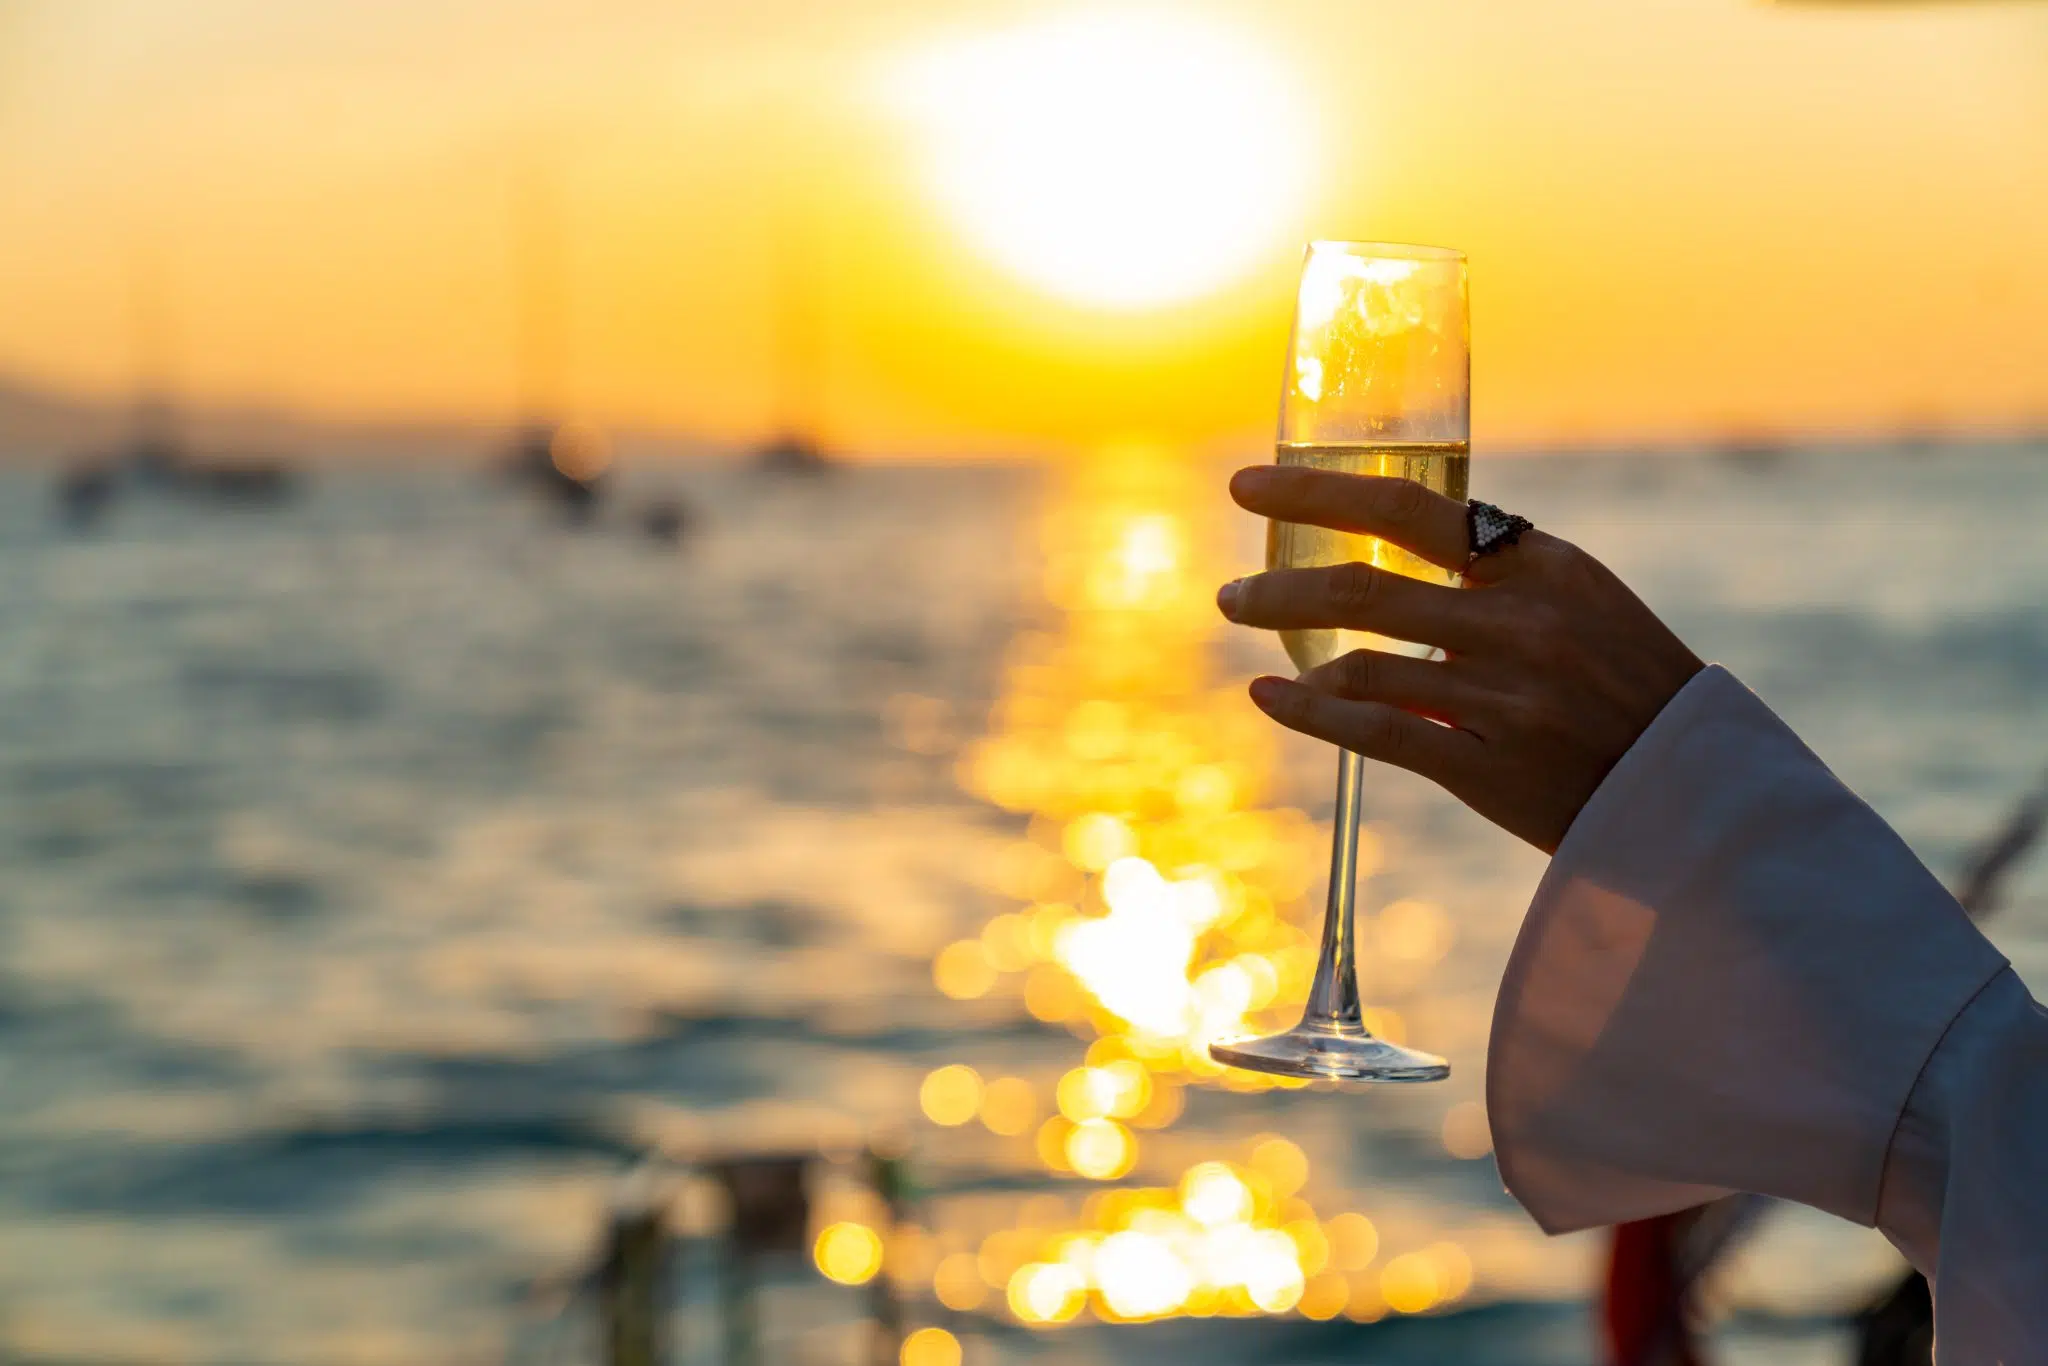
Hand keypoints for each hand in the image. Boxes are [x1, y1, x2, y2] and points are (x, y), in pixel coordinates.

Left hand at [1216, 465, 1703, 853]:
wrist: (1690, 783)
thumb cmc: (1622, 680)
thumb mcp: (1579, 597)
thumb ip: (1495, 568)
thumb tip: (1393, 536)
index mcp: (1541, 565)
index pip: (1407, 509)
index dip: (1316, 493)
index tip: (1249, 487)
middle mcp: (1521, 624)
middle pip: (1365, 590)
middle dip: (1278, 589)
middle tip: (1230, 594)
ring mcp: (1504, 698)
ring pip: (1361, 664)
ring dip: (1287, 646)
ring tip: (1248, 636)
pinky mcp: (1489, 766)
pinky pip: (1376, 733)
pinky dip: (1311, 712)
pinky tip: (1271, 696)